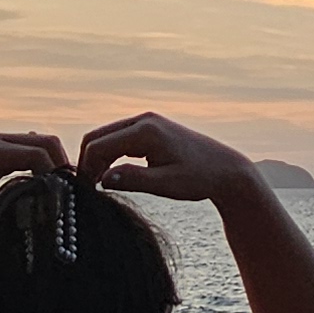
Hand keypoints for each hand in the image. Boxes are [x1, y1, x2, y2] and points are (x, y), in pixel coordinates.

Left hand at [0, 130, 71, 239]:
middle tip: (72, 194)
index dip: (54, 172)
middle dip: (62, 164)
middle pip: (45, 141)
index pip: (35, 153)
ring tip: (65, 192)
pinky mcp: (3, 153)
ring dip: (58, 164)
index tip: (62, 199)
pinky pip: (34, 152)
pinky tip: (51, 188)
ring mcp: (0, 145)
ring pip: (43, 144)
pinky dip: (49, 164)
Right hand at [78, 112, 256, 201]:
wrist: (226, 170)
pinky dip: (110, 154)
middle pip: (98, 137)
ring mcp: (147, 122)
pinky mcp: (151, 129)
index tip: (87, 192)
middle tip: (88, 190)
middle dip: (88, 162)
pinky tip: (112, 175)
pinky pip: (120, 138)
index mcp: (146, 131)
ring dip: (98, 158)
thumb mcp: (165, 184)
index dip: (86, 169)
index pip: (99, 146)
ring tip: (98, 185)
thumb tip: (102, 179)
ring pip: (107, 136)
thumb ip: (133, 180)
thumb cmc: (200, 178)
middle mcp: (144, 120)